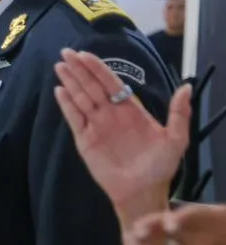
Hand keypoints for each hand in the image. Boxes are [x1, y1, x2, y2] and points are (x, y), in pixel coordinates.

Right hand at [53, 49, 191, 219]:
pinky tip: (59, 91)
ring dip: (70, 82)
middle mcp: (110, 114)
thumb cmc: (160, 166)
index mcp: (130, 109)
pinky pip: (73, 118)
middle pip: (92, 86)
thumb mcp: (176, 139)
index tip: (85, 54)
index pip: (111, 83)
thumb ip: (179, 114)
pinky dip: (66, 105)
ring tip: (59, 66)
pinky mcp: (85, 140)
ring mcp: (96, 126)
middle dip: (79, 69)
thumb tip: (186, 87)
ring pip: (80, 98)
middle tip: (66, 52)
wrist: (142, 191)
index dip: (98, 68)